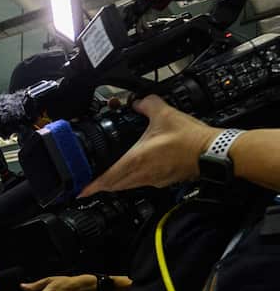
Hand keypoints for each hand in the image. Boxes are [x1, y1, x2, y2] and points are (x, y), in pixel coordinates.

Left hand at [79, 96, 217, 196]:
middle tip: (89, 182)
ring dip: (115, 183)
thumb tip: (138, 100)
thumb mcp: (164, 114)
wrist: (211, 151)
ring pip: (126, 186)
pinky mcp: (162, 181)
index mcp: (137, 160)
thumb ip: (147, 104)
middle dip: (100, 185)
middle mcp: (142, 174)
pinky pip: (140, 184)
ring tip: (105, 178)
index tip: (79, 190)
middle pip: (114, 185)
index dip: (91, 185)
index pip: (108, 177)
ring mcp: (152, 179)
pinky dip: (130, 181)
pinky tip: (131, 173)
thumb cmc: (190, 138)